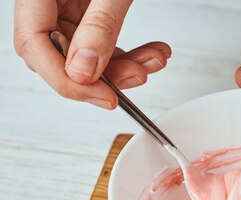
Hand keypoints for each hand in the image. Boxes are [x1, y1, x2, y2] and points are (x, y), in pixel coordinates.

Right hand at [14, 0, 170, 108]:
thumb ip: (100, 26)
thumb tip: (85, 72)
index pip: (35, 46)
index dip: (68, 81)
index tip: (105, 97)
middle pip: (61, 55)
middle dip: (105, 75)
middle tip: (139, 77)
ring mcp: (64, 4)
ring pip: (85, 54)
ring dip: (124, 66)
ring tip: (155, 60)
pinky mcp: (85, 8)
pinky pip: (100, 41)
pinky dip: (129, 52)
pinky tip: (153, 52)